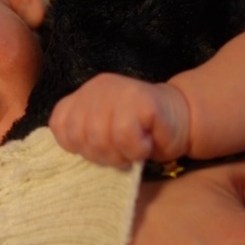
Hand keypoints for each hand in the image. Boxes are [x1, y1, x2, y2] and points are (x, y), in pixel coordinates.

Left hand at [49, 73, 189, 166]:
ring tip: (134, 149)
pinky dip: (136, 150)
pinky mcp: (140, 99)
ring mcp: (118, 90)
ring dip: (120, 155)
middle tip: (123, 153)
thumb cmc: (140, 134)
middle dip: (103, 155)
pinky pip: (125, 135)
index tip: (101, 148)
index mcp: (83, 96)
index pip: (60, 126)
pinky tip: (146, 144)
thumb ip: (83, 137)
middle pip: (82, 136)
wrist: (183, 119)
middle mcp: (97, 88)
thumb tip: (72, 152)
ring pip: (101, 137)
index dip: (78, 147)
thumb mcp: (103, 136)